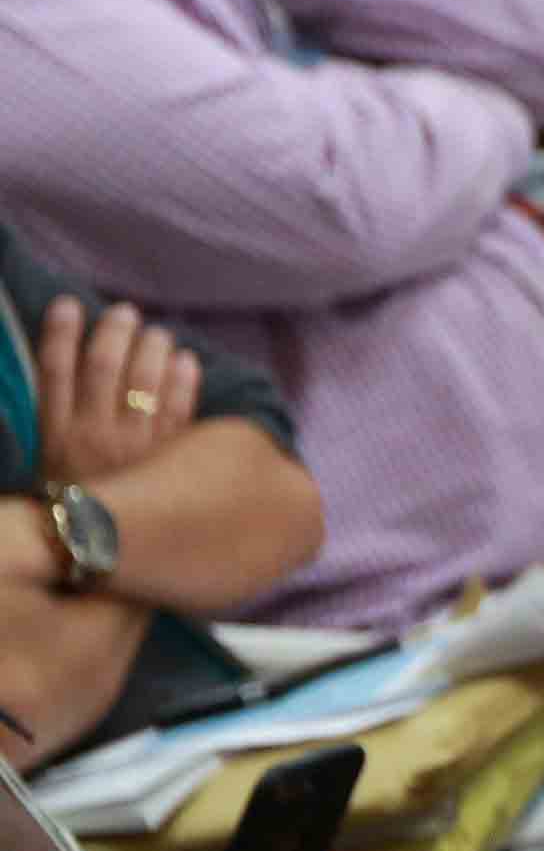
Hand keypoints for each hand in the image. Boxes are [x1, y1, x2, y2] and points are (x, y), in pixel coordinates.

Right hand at [27, 296, 199, 483]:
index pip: (54, 372)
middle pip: (103, 367)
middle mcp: (93, 436)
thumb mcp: (51, 461)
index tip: (68, 303)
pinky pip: (181, 408)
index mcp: (56, 436)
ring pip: (144, 380)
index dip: (60, 333)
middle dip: (113, 331)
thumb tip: (68, 368)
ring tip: (157, 333)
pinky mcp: (172, 458)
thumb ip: (59, 417)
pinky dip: (184, 378)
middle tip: (124, 312)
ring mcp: (135, 446)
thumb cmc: (79, 497)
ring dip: (152, 347)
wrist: (106, 546)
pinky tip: (185, 359)